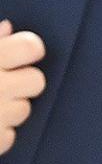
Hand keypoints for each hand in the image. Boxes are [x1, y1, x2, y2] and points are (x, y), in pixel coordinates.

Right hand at [0, 22, 45, 154]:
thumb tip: (9, 27)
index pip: (32, 47)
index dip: (28, 49)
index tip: (23, 53)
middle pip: (36, 81)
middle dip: (22, 83)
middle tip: (2, 83)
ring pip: (24, 110)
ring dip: (10, 108)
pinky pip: (10, 136)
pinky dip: (0, 131)